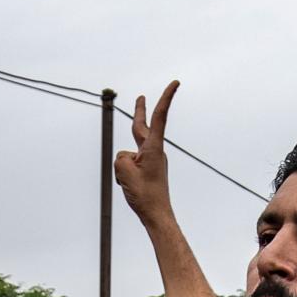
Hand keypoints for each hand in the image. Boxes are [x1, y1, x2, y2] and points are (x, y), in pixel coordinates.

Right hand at [111, 81, 180, 227]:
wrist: (156, 214)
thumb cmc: (145, 194)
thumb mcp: (124, 172)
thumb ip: (120, 158)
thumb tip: (126, 157)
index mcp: (153, 148)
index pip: (159, 117)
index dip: (166, 97)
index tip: (175, 82)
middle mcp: (154, 150)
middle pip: (142, 128)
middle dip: (139, 113)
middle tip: (141, 96)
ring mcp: (151, 159)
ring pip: (127, 156)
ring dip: (123, 169)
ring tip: (133, 185)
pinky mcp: (148, 168)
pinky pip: (128, 166)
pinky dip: (124, 175)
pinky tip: (131, 187)